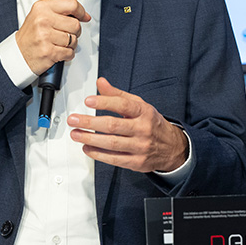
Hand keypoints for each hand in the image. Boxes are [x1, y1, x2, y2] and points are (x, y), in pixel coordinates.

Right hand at [15, 0, 90, 74]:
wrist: (19, 54)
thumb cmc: (31, 35)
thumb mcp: (40, 15)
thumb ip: (60, 11)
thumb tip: (84, 15)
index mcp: (42, 8)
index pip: (71, 4)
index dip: (81, 11)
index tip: (83, 16)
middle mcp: (43, 20)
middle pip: (75, 24)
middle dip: (74, 31)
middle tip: (64, 33)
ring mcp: (45, 36)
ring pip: (74, 39)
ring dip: (70, 44)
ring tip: (59, 43)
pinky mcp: (49, 51)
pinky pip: (70, 52)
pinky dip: (67, 54)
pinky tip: (58, 51)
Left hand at [68, 77, 188, 172]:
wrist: (172, 147)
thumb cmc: (151, 123)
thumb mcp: (139, 105)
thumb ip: (117, 94)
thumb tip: (101, 82)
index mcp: (144, 112)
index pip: (123, 105)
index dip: (104, 102)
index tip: (88, 100)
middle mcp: (143, 129)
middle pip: (113, 125)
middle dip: (90, 122)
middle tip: (74, 120)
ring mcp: (140, 146)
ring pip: (112, 143)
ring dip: (90, 139)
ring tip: (76, 134)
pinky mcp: (136, 162)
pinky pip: (115, 158)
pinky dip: (98, 154)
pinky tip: (87, 148)